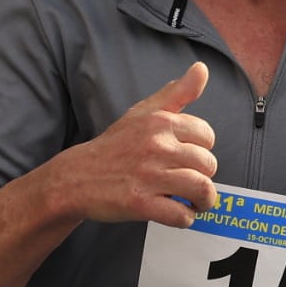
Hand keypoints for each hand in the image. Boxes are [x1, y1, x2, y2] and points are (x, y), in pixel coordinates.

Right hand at [49, 62, 217, 228]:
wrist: (77, 177)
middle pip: (208, 164)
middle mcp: (156, 146)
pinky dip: (185, 218)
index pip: (207, 136)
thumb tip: (202, 68)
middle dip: (203, 176)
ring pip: (201, 189)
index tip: (189, 158)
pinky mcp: (140, 204)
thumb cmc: (115, 145)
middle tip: (189, 182)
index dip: (202, 150)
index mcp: (160, 122)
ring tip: (194, 202)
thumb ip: (176, 92)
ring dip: (203, 201)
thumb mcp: (143, 112)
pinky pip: (181, 215)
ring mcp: (149, 175)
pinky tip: (176, 212)